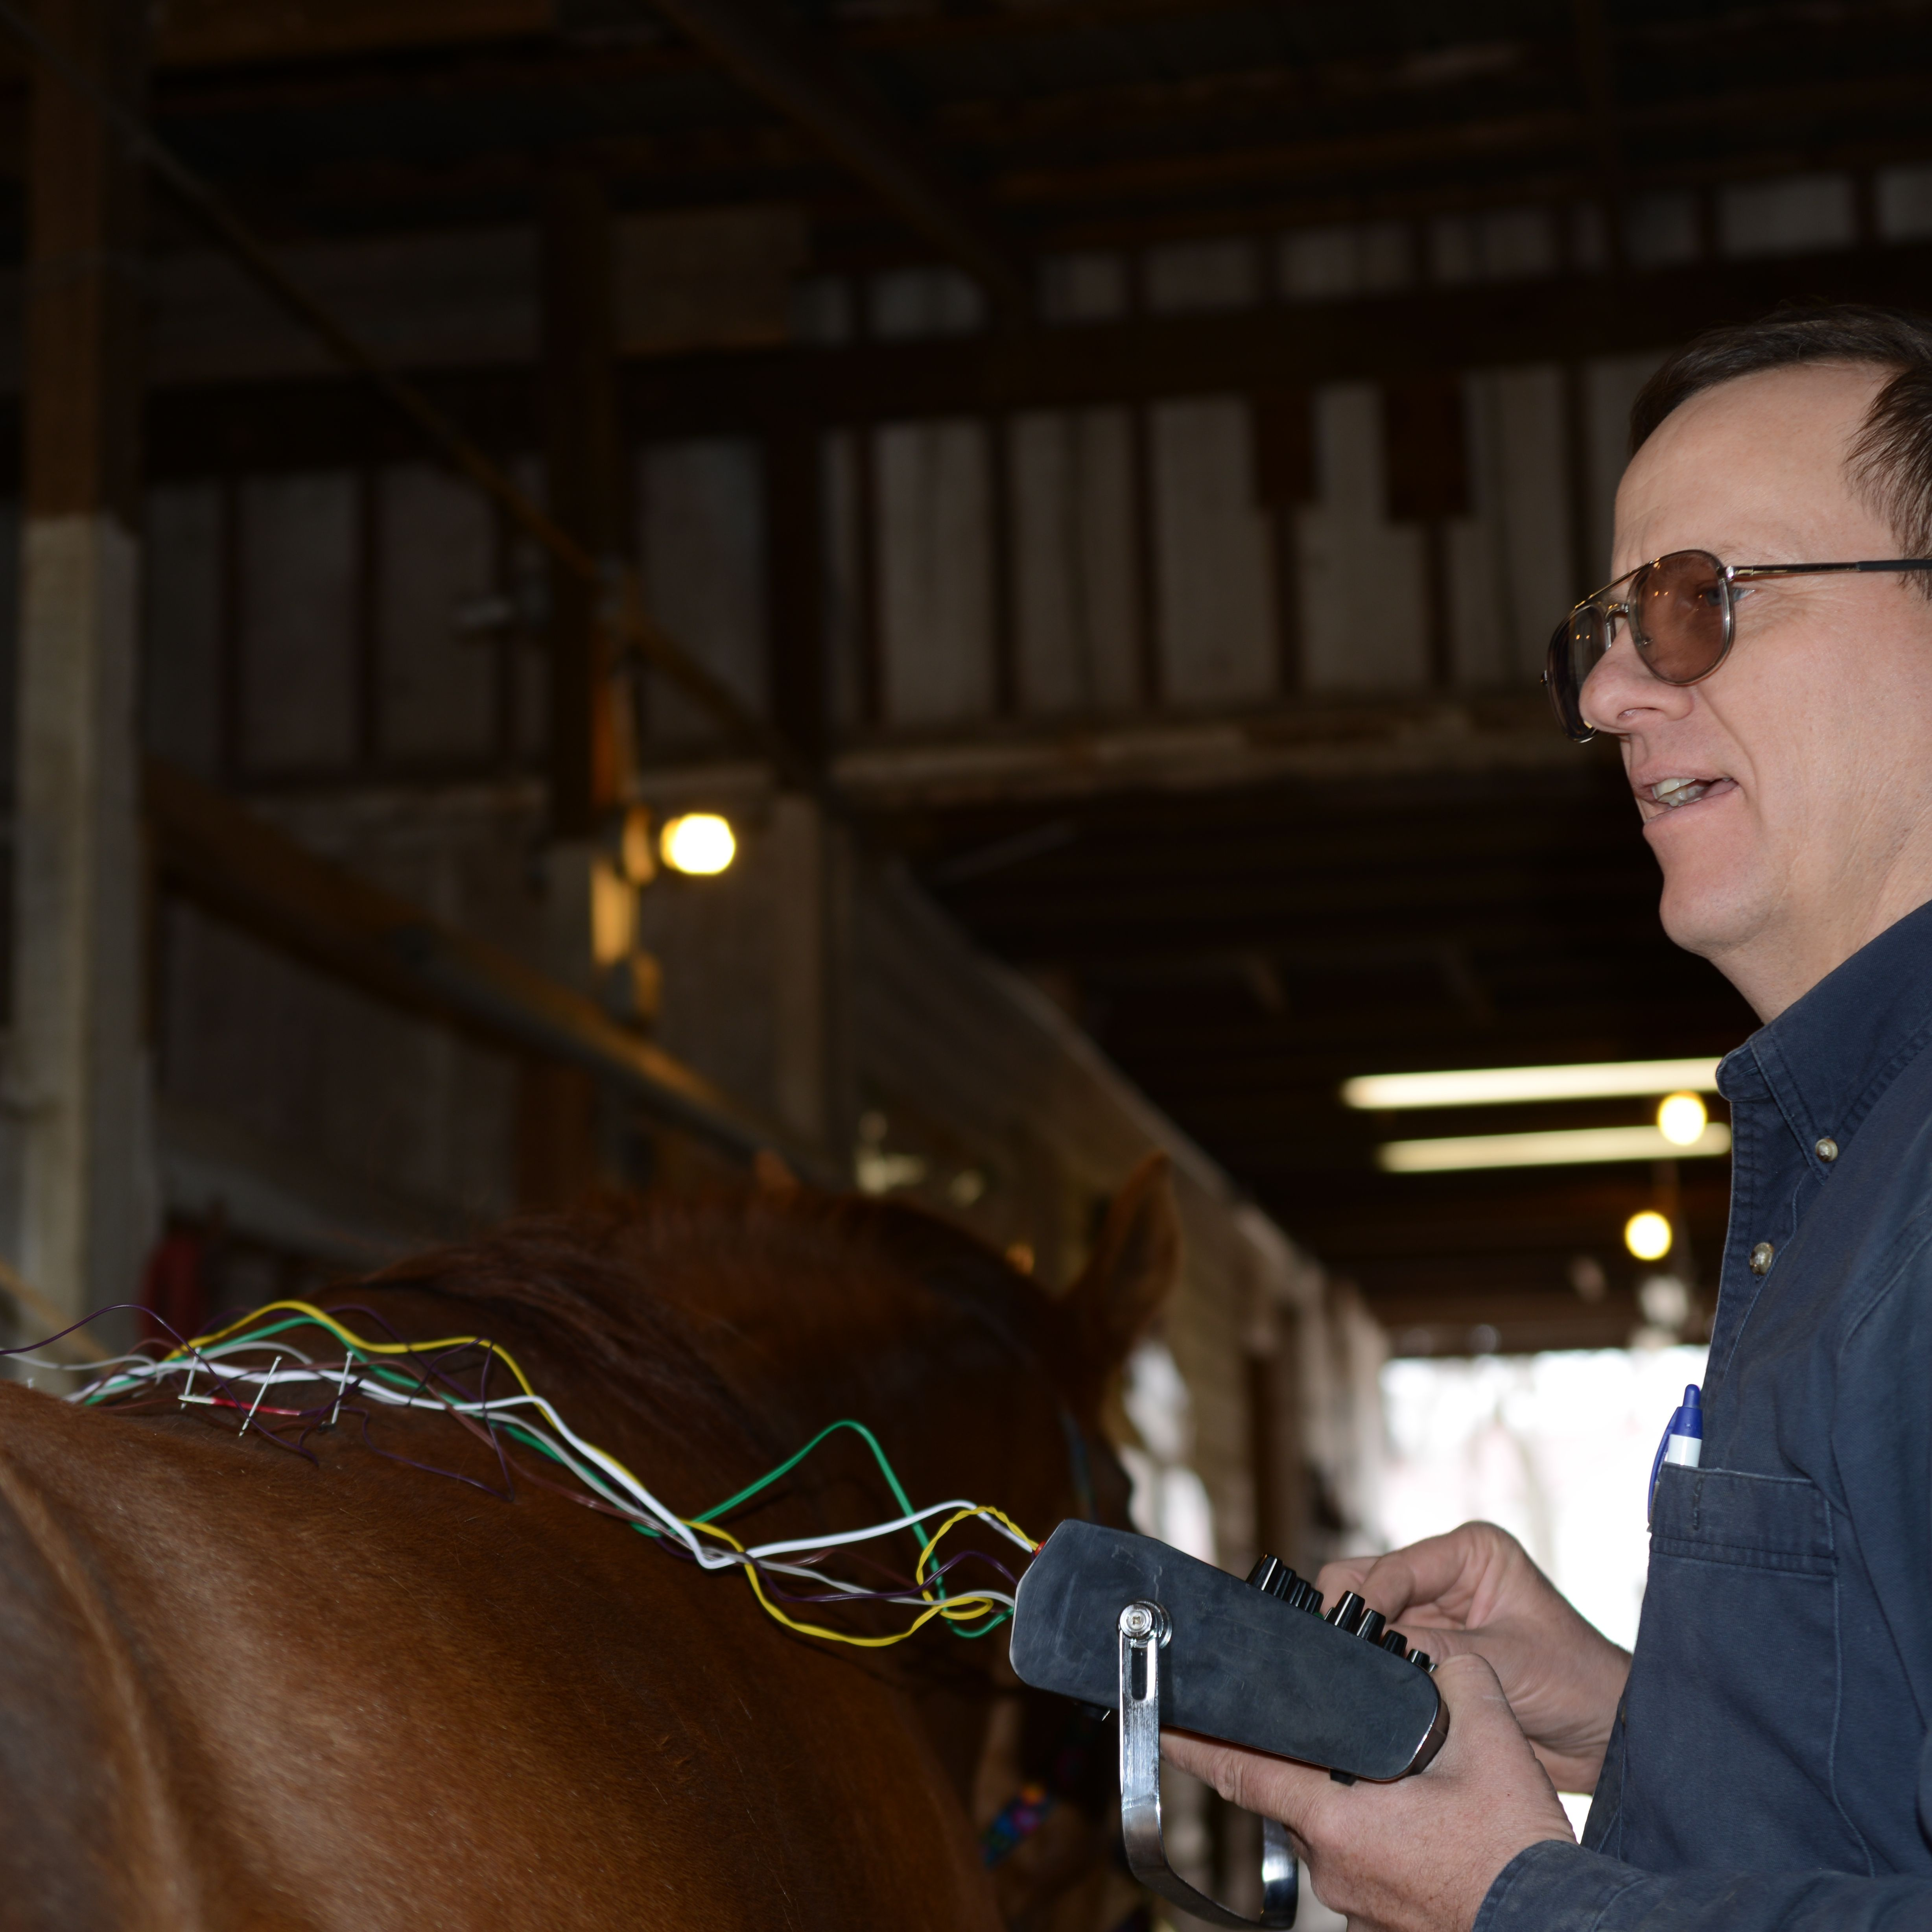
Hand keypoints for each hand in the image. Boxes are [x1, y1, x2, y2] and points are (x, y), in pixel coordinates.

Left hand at [1163, 1654, 1572, 1931]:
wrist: (1558, 1926)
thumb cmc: (1515, 1851)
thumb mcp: (1489, 1739)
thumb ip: (1453, 1680)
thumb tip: (1440, 1661)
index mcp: (1334, 1819)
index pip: (1240, 1770)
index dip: (1196, 1741)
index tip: (1163, 1720)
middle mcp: (1332, 1868)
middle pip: (1294, 1796)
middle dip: (1309, 1761)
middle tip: (1333, 1736)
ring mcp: (1357, 1905)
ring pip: (1334, 1834)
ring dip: (1355, 1805)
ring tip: (1406, 1787)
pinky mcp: (1386, 1925)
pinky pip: (1366, 1868)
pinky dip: (1383, 1842)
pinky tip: (1426, 1829)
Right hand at [1317, 1523, 1628, 1791]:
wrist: (1605, 1737)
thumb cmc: (1578, 1683)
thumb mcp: (1507, 1661)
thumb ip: (1436, 1652)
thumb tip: (1370, 1655)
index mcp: (1469, 1552)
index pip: (1392, 1567)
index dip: (1367, 1603)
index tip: (1347, 1640)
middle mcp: (1443, 1576)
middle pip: (1363, 1582)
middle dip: (1352, 1620)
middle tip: (1344, 1662)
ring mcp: (1430, 1615)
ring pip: (1361, 1619)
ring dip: (1360, 1649)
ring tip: (1356, 1682)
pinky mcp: (1423, 1653)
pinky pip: (1377, 1656)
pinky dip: (1370, 1673)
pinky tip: (1369, 1695)